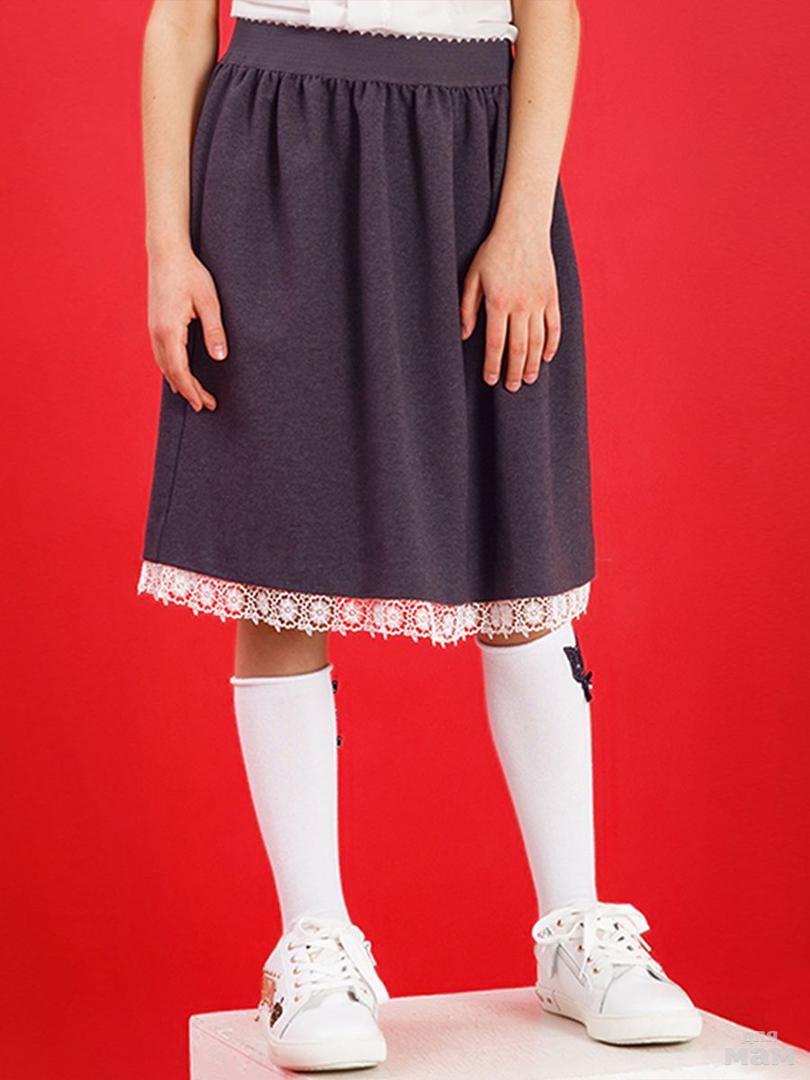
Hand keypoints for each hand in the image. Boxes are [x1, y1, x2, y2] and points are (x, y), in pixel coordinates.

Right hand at [147, 247, 227, 411]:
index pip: (180, 371)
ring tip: (192, 396)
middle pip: (171, 373)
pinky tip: (177, 375)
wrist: (166, 252)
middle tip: (204, 406)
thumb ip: (214, 331)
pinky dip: (170, 370)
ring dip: (178, 382)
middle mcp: (156, 333)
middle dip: (188, 391)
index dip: (192, 390)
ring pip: (163, 365)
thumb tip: (220, 358)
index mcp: (169, 331)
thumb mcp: (209, 301)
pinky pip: (160, 355)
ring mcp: (153, 328)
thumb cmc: (190, 273)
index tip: (205, 404)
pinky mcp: (154, 323)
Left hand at [459, 224, 560, 390]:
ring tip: (528, 380)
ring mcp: (539, 301)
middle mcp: (521, 305)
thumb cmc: (493, 252)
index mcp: (498, 302)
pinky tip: (545, 358)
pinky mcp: (552, 296)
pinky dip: (551, 344)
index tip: (492, 380)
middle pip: (519, 348)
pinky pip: (554, 326)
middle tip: (511, 387)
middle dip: (514, 371)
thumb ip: (467, 307)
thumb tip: (464, 335)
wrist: (523, 228)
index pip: (496, 343)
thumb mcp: (473, 277)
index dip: (494, 365)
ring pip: (538, 341)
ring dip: (533, 363)